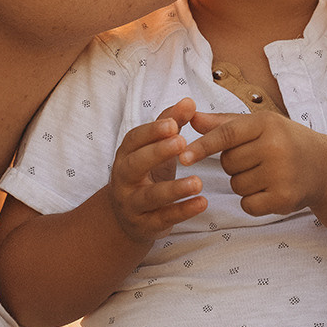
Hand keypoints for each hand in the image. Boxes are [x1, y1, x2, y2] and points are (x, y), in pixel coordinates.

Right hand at [106, 98, 207, 242]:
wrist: (128, 218)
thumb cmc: (147, 175)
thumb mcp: (156, 149)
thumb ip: (171, 124)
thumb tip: (189, 102)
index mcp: (126, 155)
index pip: (134, 140)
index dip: (152, 131)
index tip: (173, 123)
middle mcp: (123, 179)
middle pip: (135, 164)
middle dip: (157, 153)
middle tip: (182, 142)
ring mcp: (132, 203)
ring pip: (150, 196)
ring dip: (174, 189)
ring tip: (198, 182)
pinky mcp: (145, 225)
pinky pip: (163, 218)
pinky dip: (183, 211)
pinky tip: (202, 203)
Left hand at [180, 109, 326, 218]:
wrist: (323, 167)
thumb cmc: (284, 141)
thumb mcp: (259, 125)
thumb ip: (223, 123)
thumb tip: (191, 118)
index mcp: (266, 124)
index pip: (226, 135)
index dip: (203, 146)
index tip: (183, 157)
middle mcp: (275, 147)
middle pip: (228, 164)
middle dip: (234, 165)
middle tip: (258, 159)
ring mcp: (282, 174)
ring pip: (236, 186)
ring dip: (244, 184)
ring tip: (267, 174)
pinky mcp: (284, 199)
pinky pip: (248, 205)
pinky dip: (253, 202)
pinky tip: (270, 190)